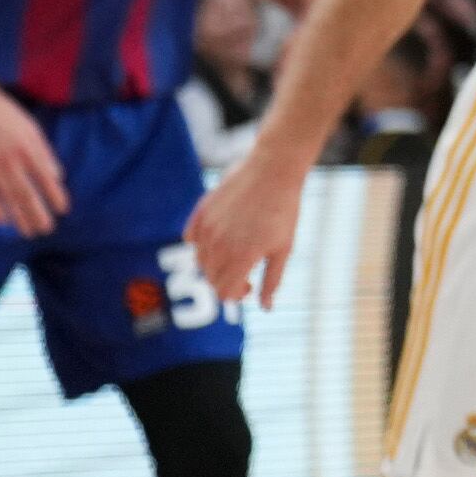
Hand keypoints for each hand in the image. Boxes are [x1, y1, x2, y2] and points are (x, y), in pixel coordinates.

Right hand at [0, 80, 71, 235]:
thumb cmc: (5, 114)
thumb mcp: (30, 128)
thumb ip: (44, 152)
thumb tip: (58, 176)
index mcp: (28, 147)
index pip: (46, 177)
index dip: (55, 195)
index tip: (63, 210)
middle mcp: (11, 159)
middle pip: (27, 193)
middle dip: (38, 214)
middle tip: (47, 229)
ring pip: (7, 198)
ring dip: (19, 217)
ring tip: (28, 231)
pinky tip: (3, 221)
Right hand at [188, 137, 309, 312]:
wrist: (274, 167)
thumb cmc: (284, 209)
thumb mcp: (284, 248)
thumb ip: (272, 280)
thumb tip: (266, 308)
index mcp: (241, 257)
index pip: (224, 292)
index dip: (236, 294)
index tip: (249, 284)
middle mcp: (219, 245)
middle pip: (211, 278)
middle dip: (226, 280)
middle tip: (244, 269)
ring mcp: (207, 227)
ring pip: (200, 260)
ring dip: (214, 263)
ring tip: (234, 250)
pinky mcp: (201, 211)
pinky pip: (191, 238)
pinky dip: (200, 243)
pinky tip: (219, 236)